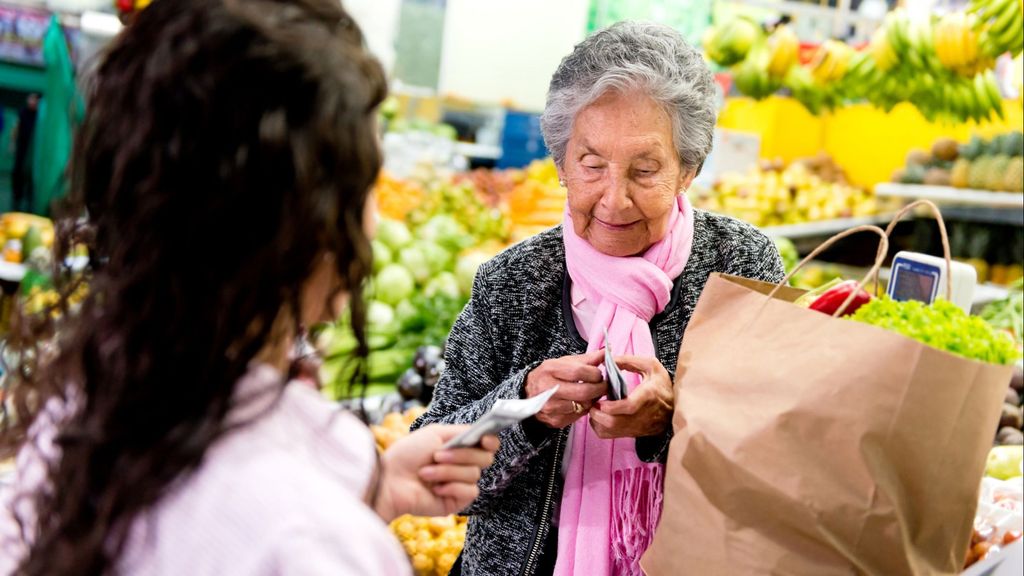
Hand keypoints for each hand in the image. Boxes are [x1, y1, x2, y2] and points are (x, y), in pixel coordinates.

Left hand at [375, 424, 497, 521]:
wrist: (390, 481)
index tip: (485, 439)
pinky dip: (451, 487)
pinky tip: (435, 489)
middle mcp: (462, 465)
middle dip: (462, 455)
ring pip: (474, 474)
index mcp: (459, 447)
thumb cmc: (408, 455)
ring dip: (447, 472)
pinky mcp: (457, 501)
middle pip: (485, 458)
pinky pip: (470, 491)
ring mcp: (460, 484)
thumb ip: (462, 431)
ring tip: (425, 473)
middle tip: (437, 455)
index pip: (488, 444)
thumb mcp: (435, 433)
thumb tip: (485, 435)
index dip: (491, 441)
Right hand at [524, 350, 604, 428]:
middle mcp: (548, 389)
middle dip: (599, 388)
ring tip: (592, 393)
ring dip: (593, 400)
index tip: (599, 374)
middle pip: (584, 391)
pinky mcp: (555, 420)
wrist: (527, 393)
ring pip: (583, 405)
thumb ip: (587, 359)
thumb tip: (607, 351)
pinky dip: (585, 409)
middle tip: (603, 386)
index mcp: (551, 370)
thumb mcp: (565, 362)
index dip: (595, 374)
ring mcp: (551, 407)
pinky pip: (579, 416)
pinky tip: (583, 402)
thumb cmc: (550, 375)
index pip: (580, 372)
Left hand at [589, 355, 672, 438]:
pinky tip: (601, 416)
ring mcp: (638, 427)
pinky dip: (600, 428)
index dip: (613, 406)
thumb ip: (629, 361)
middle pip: (616, 422)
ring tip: (595, 408)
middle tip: (593, 403)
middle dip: (599, 414)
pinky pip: (611, 436)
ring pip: (612, 431)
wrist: (676, 408)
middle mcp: (643, 414)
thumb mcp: (651, 366)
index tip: (601, 401)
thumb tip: (608, 360)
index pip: (630, 406)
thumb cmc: (661, 384)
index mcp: (649, 395)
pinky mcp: (634, 434)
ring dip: (598, 421)